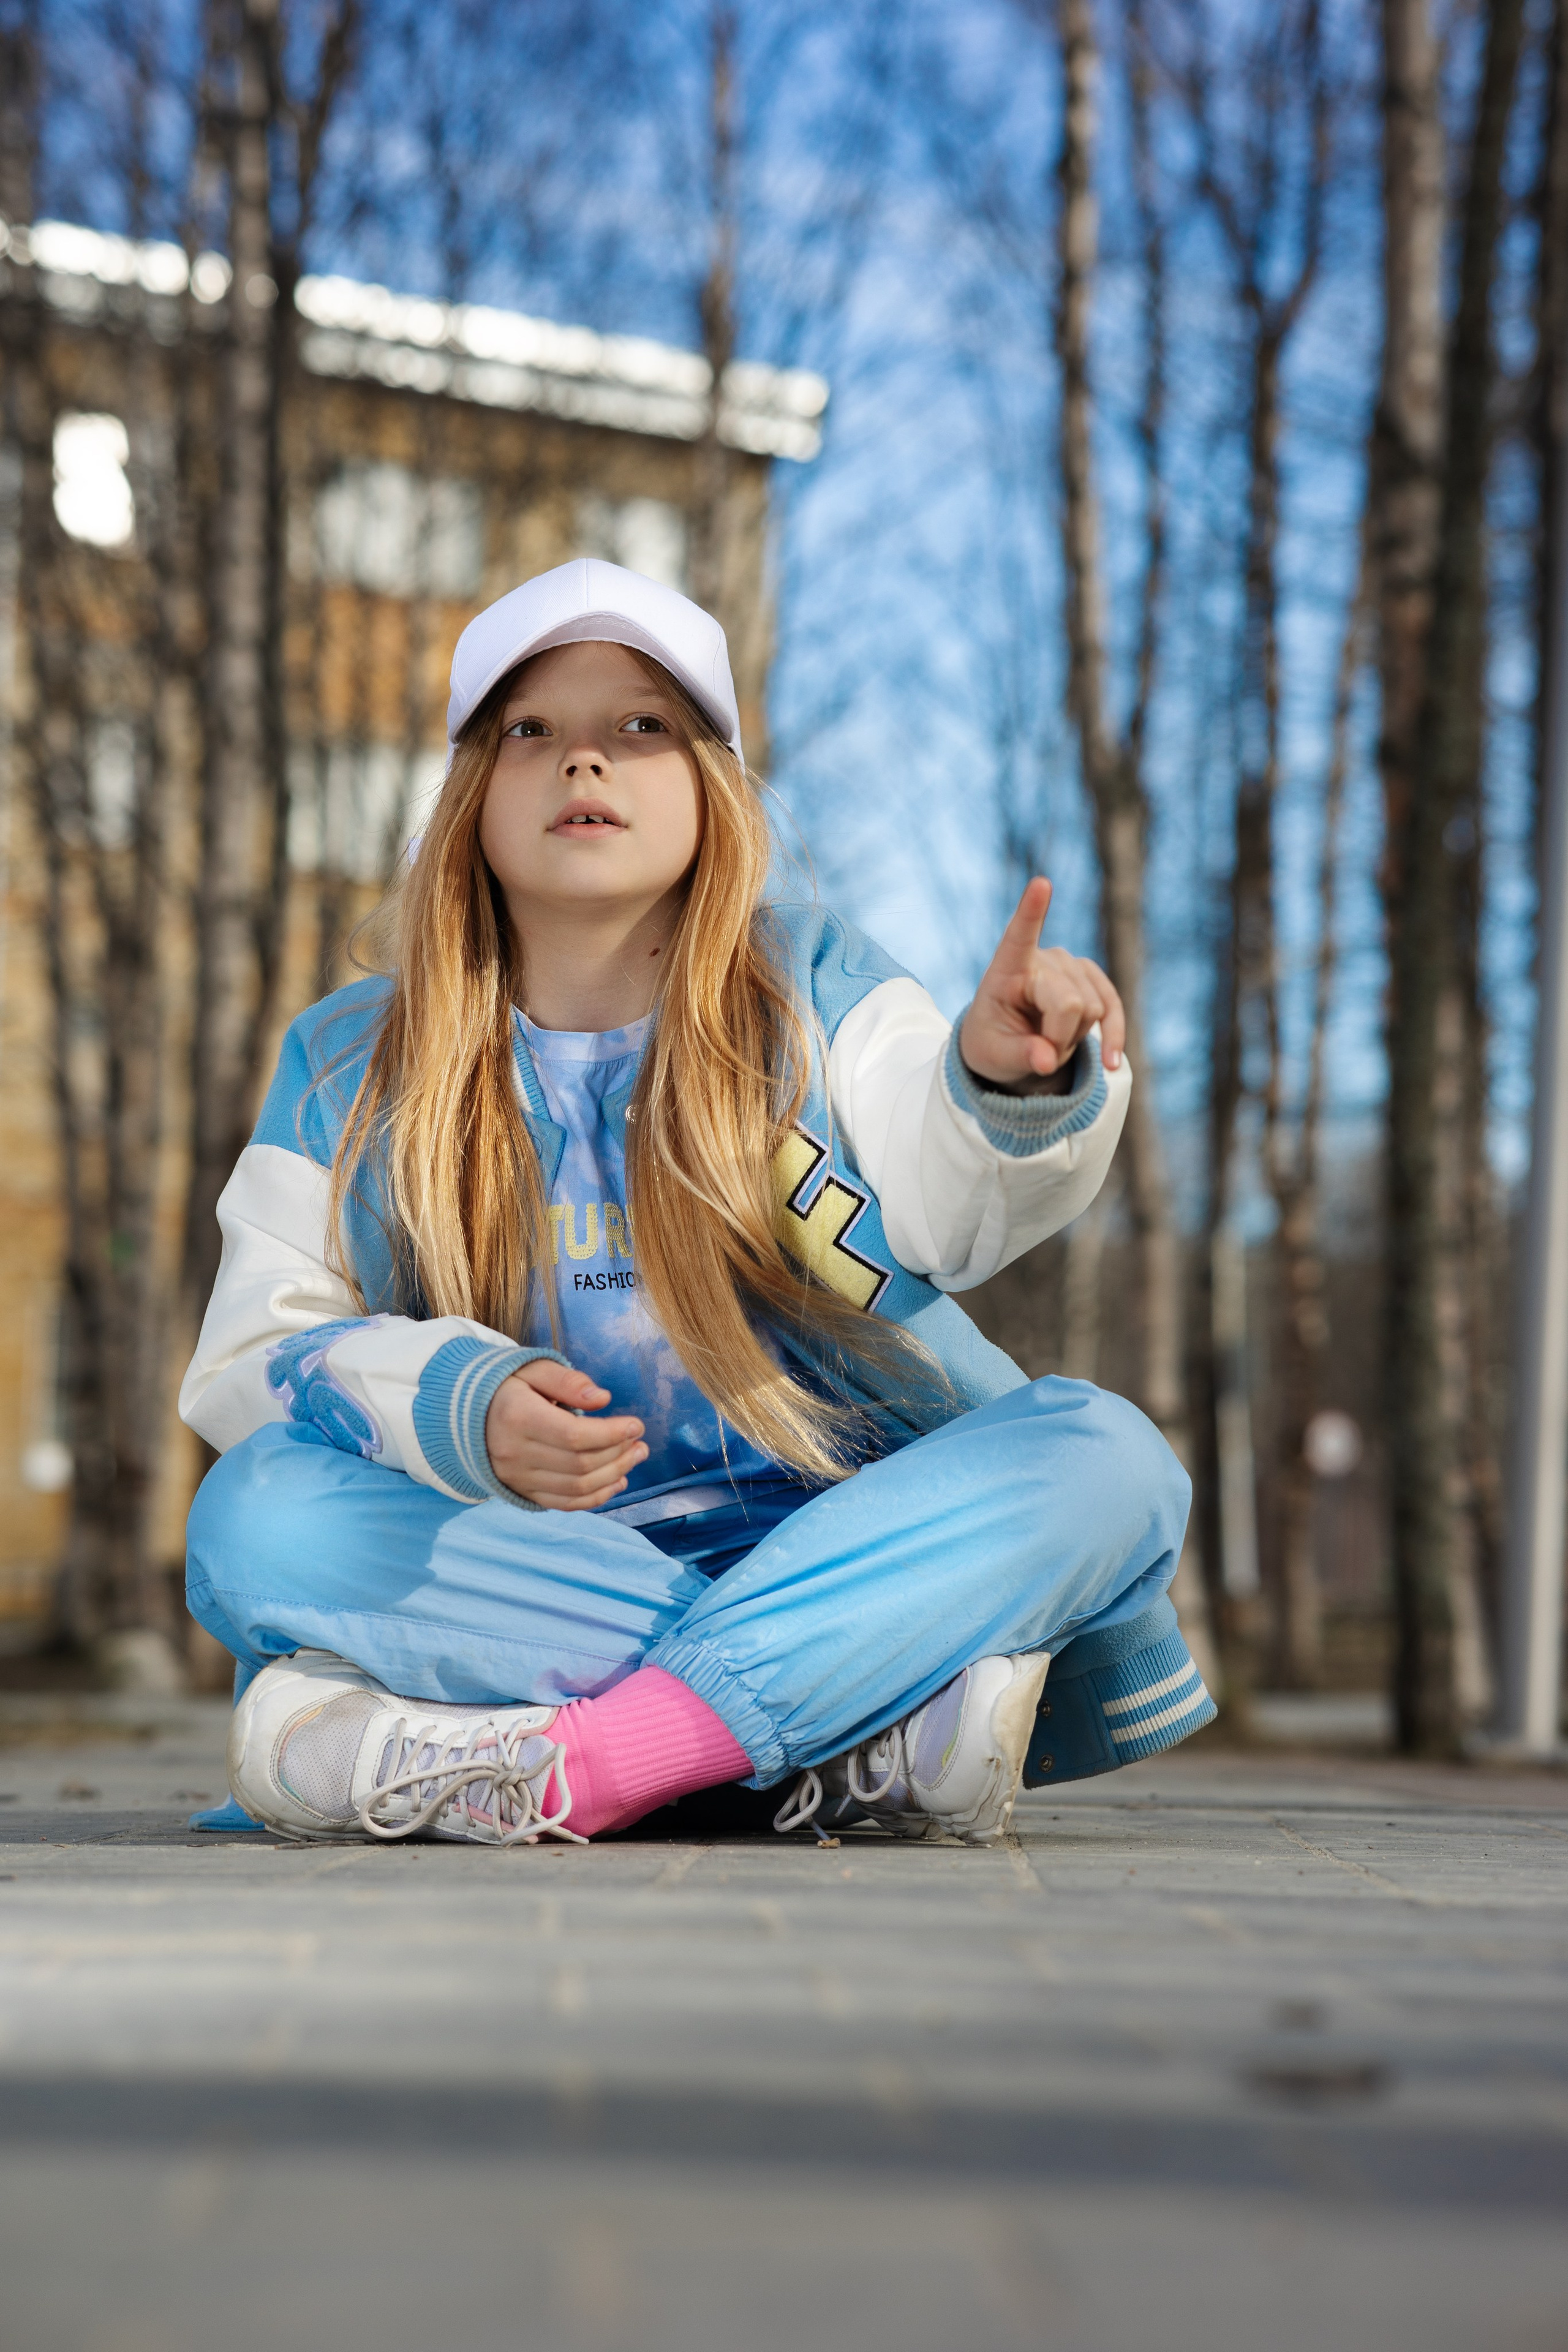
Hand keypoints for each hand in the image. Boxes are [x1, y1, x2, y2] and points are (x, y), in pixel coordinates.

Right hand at [485, 1358, 647, 1509]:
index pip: (574, 1436)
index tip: (636, 1425)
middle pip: (579, 1464)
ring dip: (614, 1476)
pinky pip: (564, 1503)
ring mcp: (517, 1477)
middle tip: (640, 1443)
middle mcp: (515, 1453)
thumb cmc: (507, 1386)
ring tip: (635, 1457)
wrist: (465, 1415)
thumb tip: (602, 1398)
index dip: (611, 1434)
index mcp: (517, 1417)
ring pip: (576, 1487)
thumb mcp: (533, 1369)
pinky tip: (617, 1482)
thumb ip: (567, 1381)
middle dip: (619, 1455)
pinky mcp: (522, 1491)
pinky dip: (595, 1498)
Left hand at [959, 877, 1124, 1093]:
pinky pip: (1112, 1008)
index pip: (1019, 936)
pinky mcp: (1091, 978)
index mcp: (1006, 969)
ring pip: (1092, 1010)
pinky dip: (1113, 1036)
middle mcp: (1042, 959)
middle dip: (1059, 1038)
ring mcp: (1070, 965)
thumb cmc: (993, 1043)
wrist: (1008, 1043)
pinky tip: (1112, 1061)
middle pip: (1070, 1002)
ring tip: (1049, 1040)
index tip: (1041, 883)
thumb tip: (1046, 1061)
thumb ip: (1020, 1056)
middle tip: (1037, 1052)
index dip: (1032, 910)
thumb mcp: (995, 1057)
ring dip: (1074, 1039)